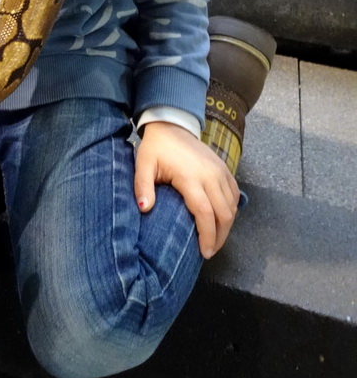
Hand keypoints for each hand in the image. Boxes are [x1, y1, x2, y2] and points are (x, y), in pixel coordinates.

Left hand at [134, 121, 239, 258]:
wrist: (171, 124)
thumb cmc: (156, 148)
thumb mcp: (143, 165)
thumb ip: (143, 186)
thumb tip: (144, 209)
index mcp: (191, 177)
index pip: (205, 213)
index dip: (207, 236)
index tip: (204, 252)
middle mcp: (211, 175)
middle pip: (224, 214)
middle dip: (219, 237)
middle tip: (209, 251)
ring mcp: (221, 171)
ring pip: (232, 206)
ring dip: (226, 226)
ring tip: (214, 239)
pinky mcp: (225, 168)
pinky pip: (234, 194)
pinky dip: (231, 210)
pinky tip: (221, 220)